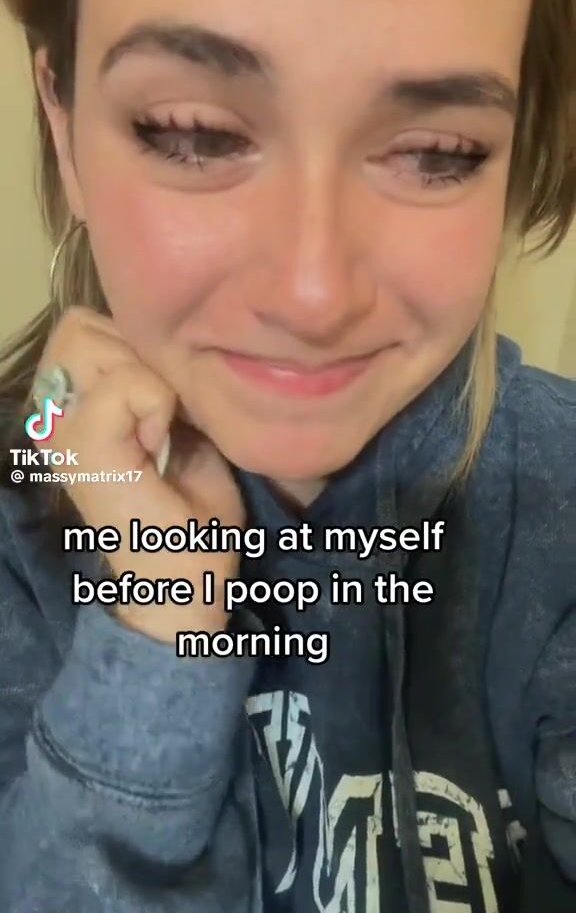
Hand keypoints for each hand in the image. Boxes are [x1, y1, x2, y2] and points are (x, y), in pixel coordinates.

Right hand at [32, 306, 245, 641]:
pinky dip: (157, 402)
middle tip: (166, 409)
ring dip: (145, 375)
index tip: (169, 404)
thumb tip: (172, 337)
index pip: (86, 326)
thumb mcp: (180, 428)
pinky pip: (124, 384)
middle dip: (137, 354)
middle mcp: (52, 416)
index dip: (136, 347)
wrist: (186, 586)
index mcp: (70, 411)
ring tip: (163, 424)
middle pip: (80, 326)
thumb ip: (159, 380)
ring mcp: (60, 432)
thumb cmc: (190, 515)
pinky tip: (164, 443)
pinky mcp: (82, 450)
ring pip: (92, 341)